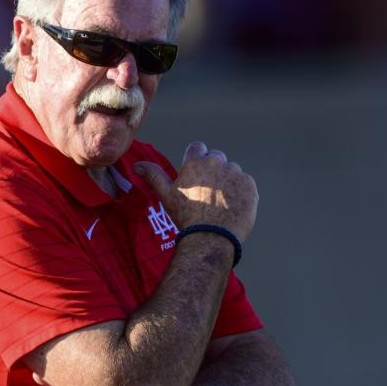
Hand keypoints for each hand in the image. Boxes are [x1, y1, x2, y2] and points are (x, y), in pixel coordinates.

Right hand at [133, 142, 258, 242]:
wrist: (211, 237)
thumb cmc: (186, 216)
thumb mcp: (166, 195)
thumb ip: (153, 175)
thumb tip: (137, 166)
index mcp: (196, 162)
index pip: (198, 148)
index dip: (197, 160)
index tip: (196, 176)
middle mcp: (218, 162)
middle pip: (216, 158)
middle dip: (213, 170)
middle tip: (207, 193)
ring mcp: (236, 173)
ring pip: (232, 171)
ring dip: (228, 181)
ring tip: (220, 203)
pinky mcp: (250, 185)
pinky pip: (245, 184)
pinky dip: (240, 192)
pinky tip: (232, 207)